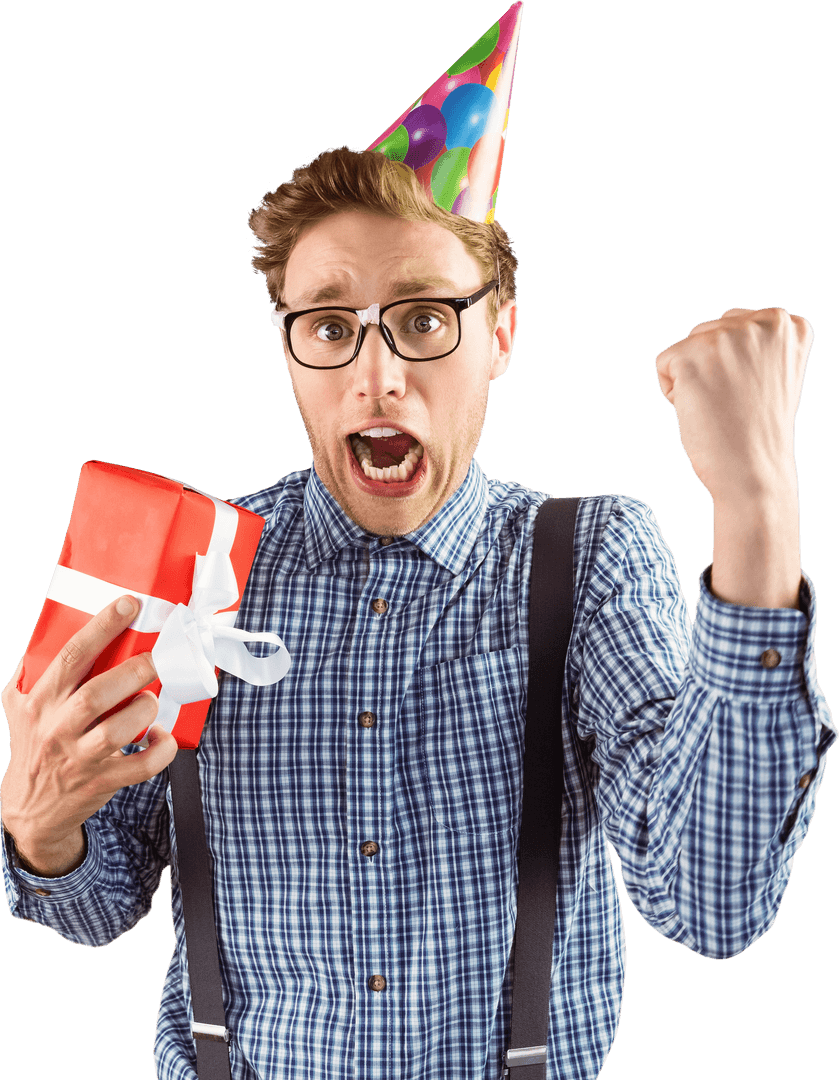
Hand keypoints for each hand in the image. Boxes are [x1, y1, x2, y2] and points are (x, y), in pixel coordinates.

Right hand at [0, 595, 177, 874]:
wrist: (29, 808)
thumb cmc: (33, 744)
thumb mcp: (19, 705)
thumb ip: (35, 669)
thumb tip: (55, 625)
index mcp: (40, 701)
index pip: (71, 656)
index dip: (103, 627)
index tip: (130, 604)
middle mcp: (57, 728)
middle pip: (97, 694)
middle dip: (134, 670)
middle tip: (157, 657)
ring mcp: (81, 757)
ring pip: (118, 730)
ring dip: (145, 708)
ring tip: (152, 698)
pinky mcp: (103, 781)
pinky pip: (141, 766)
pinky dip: (161, 750)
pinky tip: (161, 736)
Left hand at [655, 307, 812, 503]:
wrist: (753, 470)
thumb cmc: (759, 430)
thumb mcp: (775, 373)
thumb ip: (757, 344)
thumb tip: (727, 332)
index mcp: (786, 325)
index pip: (735, 324)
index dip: (734, 365)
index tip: (752, 392)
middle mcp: (759, 323)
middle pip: (707, 332)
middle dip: (710, 368)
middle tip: (734, 402)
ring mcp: (726, 336)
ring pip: (685, 348)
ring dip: (692, 378)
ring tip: (720, 406)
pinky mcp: (691, 355)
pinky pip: (664, 365)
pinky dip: (673, 392)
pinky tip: (700, 410)